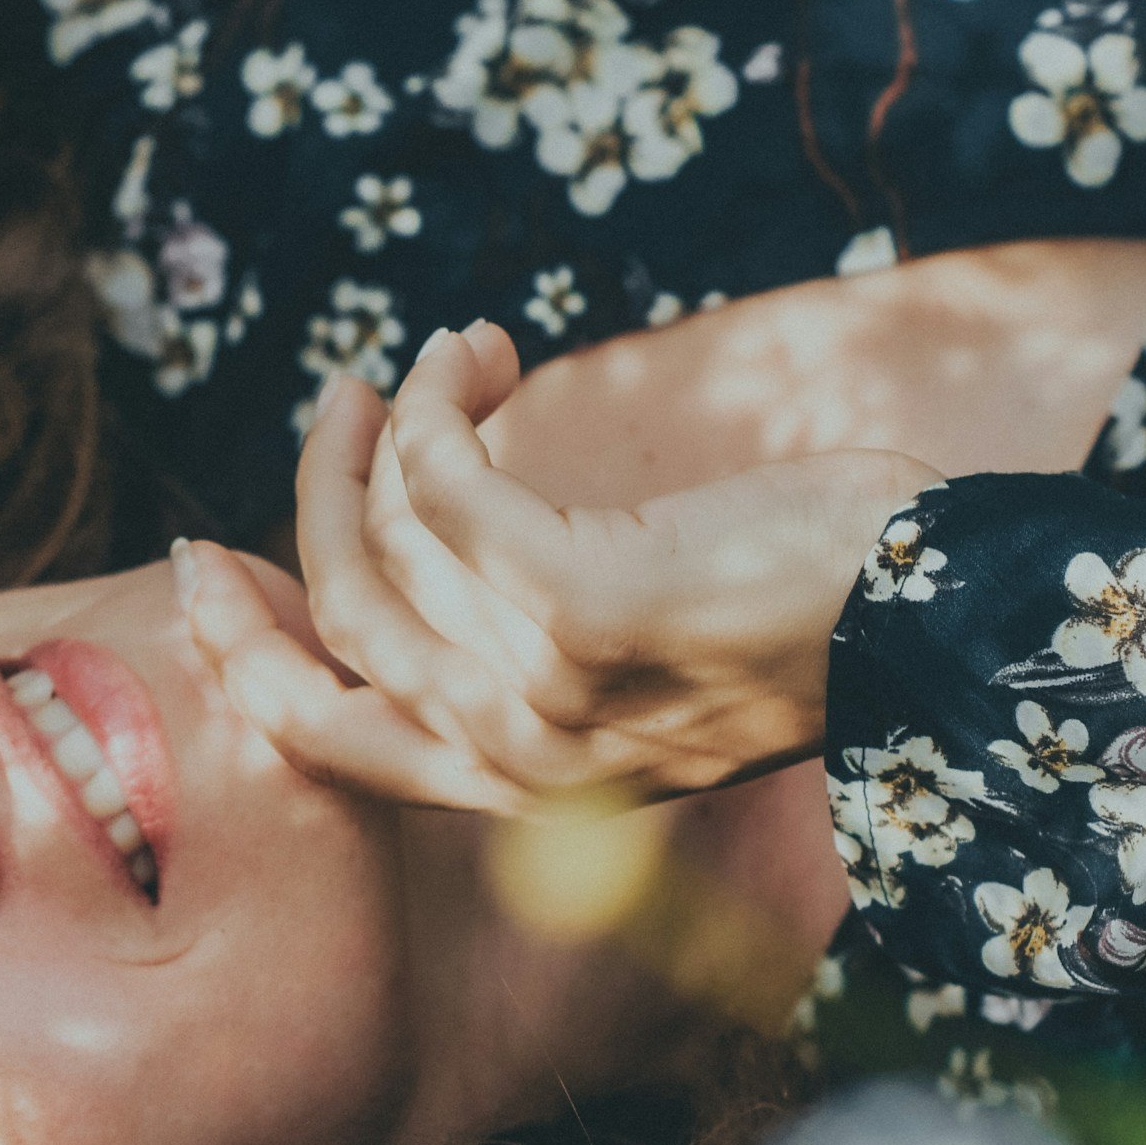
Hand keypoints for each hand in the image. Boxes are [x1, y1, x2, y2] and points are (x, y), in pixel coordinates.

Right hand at [178, 319, 942, 810]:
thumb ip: (521, 643)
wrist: (941, 619)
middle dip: (311, 498)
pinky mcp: (580, 605)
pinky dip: (440, 406)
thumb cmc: (798, 618)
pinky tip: (481, 356)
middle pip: (338, 618)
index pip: (326, 735)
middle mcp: (514, 760)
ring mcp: (543, 690)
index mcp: (517, 788)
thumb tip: (404, 541)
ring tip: (453, 358)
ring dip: (395, 425)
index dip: (244, 651)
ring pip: (388, 542)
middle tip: (341, 402)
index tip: (204, 562)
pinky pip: (448, 487)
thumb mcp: (635, 661)